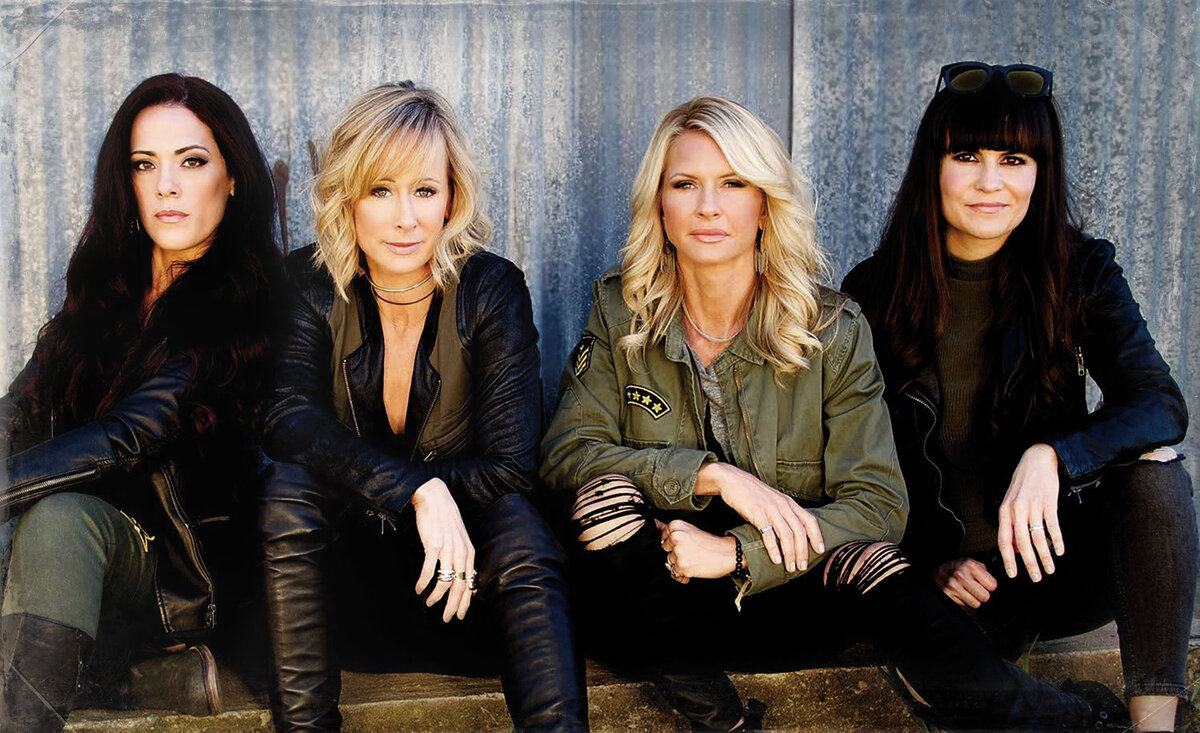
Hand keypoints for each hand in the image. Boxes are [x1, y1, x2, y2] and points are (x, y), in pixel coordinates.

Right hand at [411, 478, 474, 621]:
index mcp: (469, 552)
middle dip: (453, 606)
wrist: (435, 498)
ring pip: (445, 582)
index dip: (465, 602)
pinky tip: (418, 588)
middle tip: (447, 618)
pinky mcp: (433, 545)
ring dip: (436, 597)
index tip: (460, 615)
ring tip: (429, 603)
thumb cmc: (446, 519)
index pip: (470, 583)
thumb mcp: (460, 538)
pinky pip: (429, 571)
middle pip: (460, 587)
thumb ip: (461, 556)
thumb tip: (460, 576)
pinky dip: (423, 583)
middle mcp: (461, 553)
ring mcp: (447, 549)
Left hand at [659, 519, 736, 583]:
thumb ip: (671, 529)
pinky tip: (693, 569)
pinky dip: (683, 575)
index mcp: (676, 525)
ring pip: (670, 562)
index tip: (684, 544)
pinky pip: (675, 574)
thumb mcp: (690, 529)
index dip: (673, 543)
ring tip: (695, 560)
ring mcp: (678, 552)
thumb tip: (653, 523)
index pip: (662, 537)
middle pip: (666, 550)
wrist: (728, 553)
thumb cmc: (710, 543)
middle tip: (692, 552)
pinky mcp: (682, 566)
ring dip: (680, 564)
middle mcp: (676, 537)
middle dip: (676, 553)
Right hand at [695, 462, 823, 572]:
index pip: (809, 520)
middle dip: (802, 551)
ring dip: (790, 554)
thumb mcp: (773, 500)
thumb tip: (792, 532)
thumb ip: (783, 513)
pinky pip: (769, 534)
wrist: (733, 480)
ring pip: (786, 535)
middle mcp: (783, 505)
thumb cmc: (752, 493)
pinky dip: (774, 549)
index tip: (820, 550)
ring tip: (790, 567)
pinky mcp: (757, 513)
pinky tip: (776, 559)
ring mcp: (770, 509)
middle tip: (802, 566)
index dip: (817, 536)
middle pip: (799, 531)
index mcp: (789, 503)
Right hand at [933, 558, 997, 608]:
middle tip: (975, 589)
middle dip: (982, 594)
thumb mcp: (971, 563)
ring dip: (973, 600)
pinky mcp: (948, 596)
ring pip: (976, 604)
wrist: (938, 572)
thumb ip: (985, 572)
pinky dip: (964, 603)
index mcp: (970, 566)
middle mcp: (961, 575)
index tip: (984, 584)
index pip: (992, 585)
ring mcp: (953, 586)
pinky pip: (965, 607)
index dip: (990, 585)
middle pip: (985, 597)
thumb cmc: (958, 568)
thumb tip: (996, 585)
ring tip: (967, 592)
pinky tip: (960, 595)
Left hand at [996, 443, 1065, 581]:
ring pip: (1038, 538)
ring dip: (1045, 556)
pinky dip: (1057, 540)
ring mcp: (1033, 506)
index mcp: (1004, 512)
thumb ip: (1011, 524)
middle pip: (1022, 543)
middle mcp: (1016, 510)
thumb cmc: (1023, 484)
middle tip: (1036, 578)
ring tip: (1050, 569)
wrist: (1037, 460)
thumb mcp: (1011, 502)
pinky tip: (1060, 551)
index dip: (1008, 559)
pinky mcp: (1048, 502)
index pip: (1004, 541)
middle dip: (1029, 563)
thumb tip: (1014, 549)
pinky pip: (1052, 526)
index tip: (1013, 574)